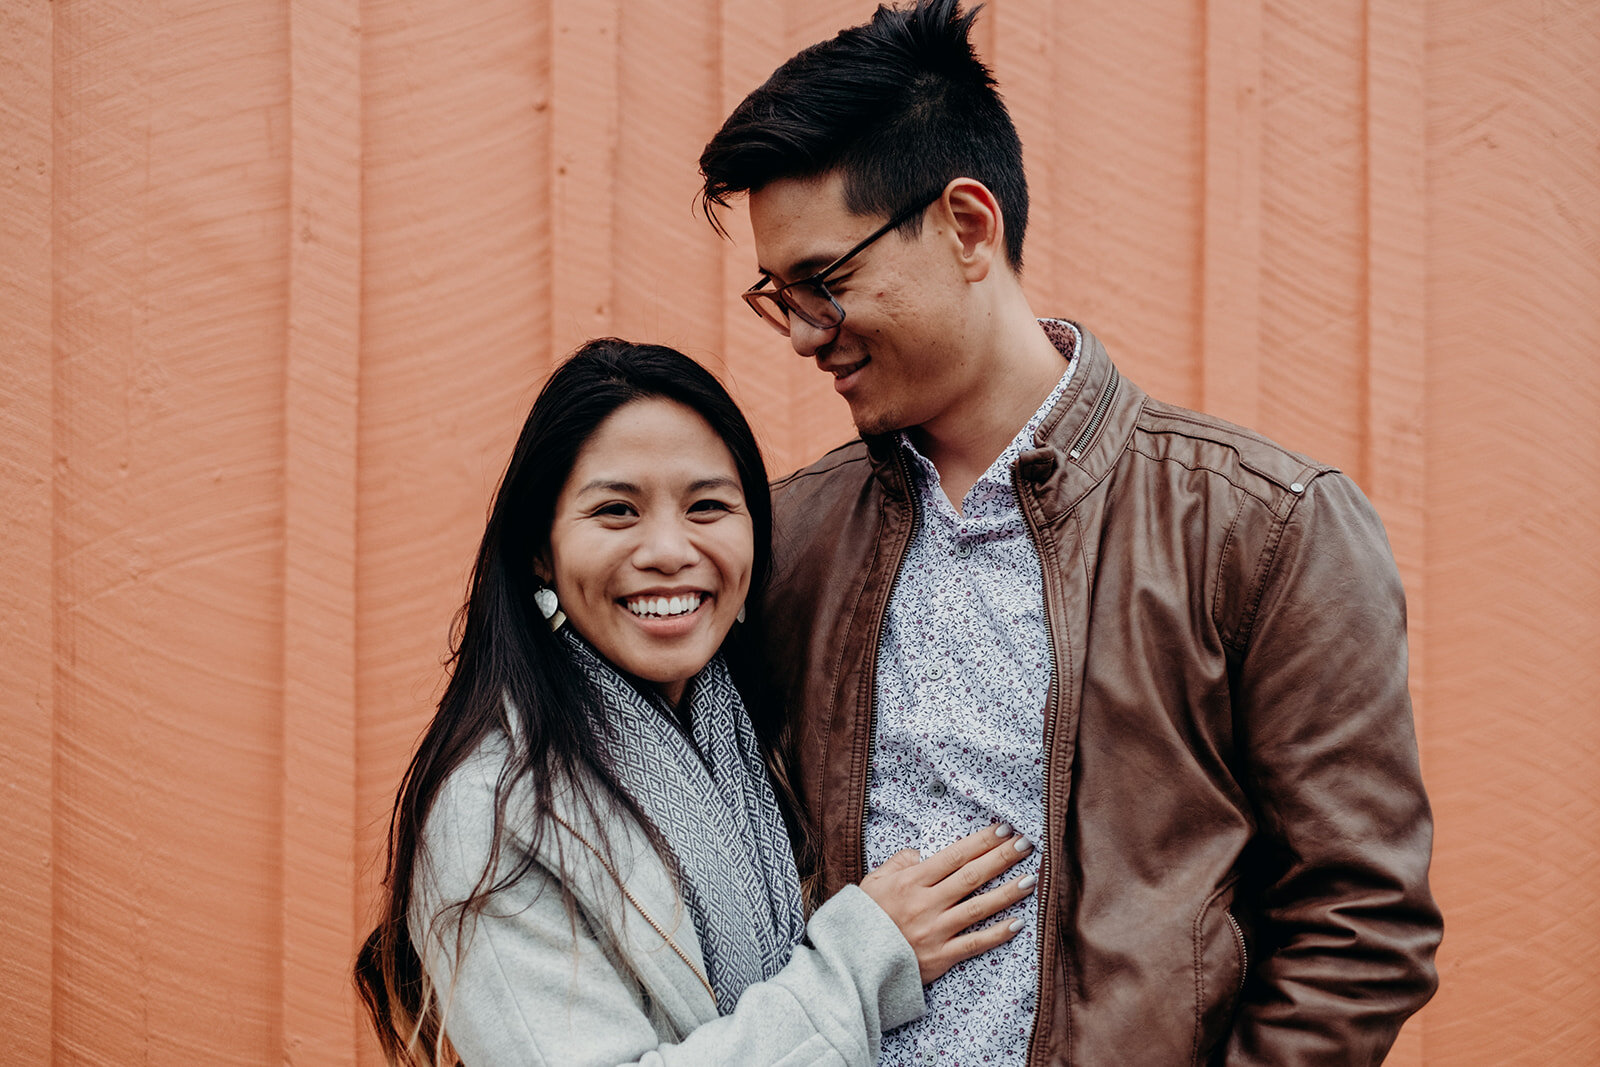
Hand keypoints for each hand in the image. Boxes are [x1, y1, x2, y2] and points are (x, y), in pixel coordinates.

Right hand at [858, 824, 1037, 983]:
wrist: (852, 963)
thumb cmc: (863, 919)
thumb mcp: (872, 882)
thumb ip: (898, 863)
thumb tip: (922, 852)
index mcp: (910, 881)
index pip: (954, 856)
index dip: (981, 841)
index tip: (1003, 829)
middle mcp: (926, 904)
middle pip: (971, 876)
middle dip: (1002, 857)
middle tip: (1026, 844)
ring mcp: (935, 931)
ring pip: (978, 908)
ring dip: (1007, 892)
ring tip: (1030, 879)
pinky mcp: (940, 957)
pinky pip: (974, 944)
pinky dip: (997, 934)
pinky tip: (1018, 923)